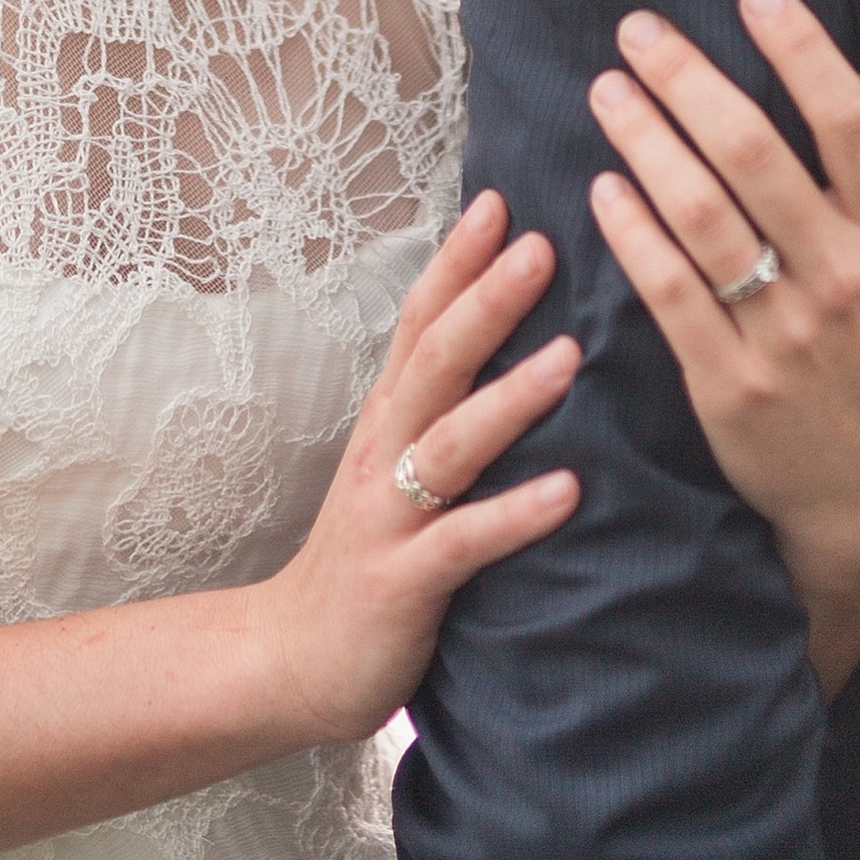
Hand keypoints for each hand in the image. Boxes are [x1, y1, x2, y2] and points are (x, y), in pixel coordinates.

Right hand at [258, 191, 579, 743]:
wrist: (289, 660)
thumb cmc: (366, 559)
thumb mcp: (398, 471)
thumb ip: (442, 413)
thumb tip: (506, 349)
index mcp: (388, 421)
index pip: (420, 323)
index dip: (455, 261)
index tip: (500, 199)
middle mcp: (385, 453)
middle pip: (434, 361)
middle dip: (486, 299)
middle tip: (542, 244)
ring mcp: (390, 516)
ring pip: (450, 442)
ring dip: (511, 397)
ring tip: (570, 357)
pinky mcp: (402, 581)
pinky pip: (464, 541)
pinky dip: (515, 513)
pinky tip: (568, 491)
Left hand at [588, 0, 859, 695]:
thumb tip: (857, 80)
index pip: (853, 125)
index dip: (804, 51)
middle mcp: (846, 280)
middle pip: (757, 156)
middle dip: (689, 81)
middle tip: (637, 33)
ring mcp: (788, 335)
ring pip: (703, 216)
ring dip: (645, 142)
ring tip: (606, 92)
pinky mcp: (732, 385)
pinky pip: (671, 292)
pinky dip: (634, 233)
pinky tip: (604, 187)